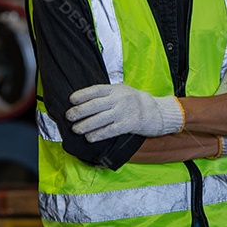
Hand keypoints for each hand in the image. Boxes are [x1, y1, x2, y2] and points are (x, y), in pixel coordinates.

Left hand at [66, 83, 184, 142]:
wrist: (157, 111)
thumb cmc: (134, 102)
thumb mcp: (121, 92)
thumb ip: (106, 95)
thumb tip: (84, 101)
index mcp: (115, 89)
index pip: (96, 90)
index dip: (82, 94)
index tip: (71, 99)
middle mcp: (119, 99)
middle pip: (96, 105)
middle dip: (80, 111)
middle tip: (69, 116)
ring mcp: (124, 112)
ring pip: (101, 118)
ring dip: (86, 125)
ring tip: (76, 129)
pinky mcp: (129, 124)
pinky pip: (111, 130)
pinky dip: (99, 134)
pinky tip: (90, 137)